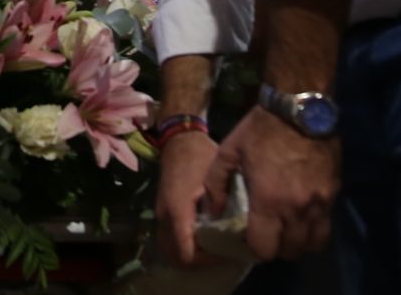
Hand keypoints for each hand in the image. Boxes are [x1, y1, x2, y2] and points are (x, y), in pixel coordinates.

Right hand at [154, 132, 230, 266]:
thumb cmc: (199, 155)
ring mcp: (160, 214)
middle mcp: (165, 216)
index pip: (187, 254)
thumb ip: (224, 204)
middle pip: (176, 258)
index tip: (228, 252)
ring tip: (214, 247)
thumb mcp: (216, 177)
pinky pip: (170, 239)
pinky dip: (185, 245)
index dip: (208, 260)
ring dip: (191, 254)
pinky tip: (205, 236)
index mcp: (177, 210)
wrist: (179, 139)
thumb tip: (239, 229)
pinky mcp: (162, 211)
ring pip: (170, 250)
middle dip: (200, 262)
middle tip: (222, 253)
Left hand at [204, 106, 338, 260]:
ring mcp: (320, 204)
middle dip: (275, 248)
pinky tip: (301, 217)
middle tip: (267, 233)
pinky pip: (326, 228)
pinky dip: (313, 230)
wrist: (300, 108)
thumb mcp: (229, 152)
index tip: (248, 237)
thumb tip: (213, 212)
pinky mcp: (333, 195)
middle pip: (289, 252)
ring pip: (311, 245)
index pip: (264, 249)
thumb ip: (216, 185)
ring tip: (285, 229)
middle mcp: (297, 209)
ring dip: (296, 243)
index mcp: (269, 201)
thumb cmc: (261, 129)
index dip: (253, 248)